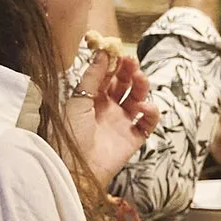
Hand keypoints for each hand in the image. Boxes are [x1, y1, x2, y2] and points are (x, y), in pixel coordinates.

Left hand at [70, 46, 156, 184]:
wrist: (76, 168)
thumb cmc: (70, 135)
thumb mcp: (77, 101)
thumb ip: (92, 77)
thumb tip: (101, 53)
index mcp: (91, 99)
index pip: (107, 76)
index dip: (113, 64)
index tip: (117, 52)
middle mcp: (108, 108)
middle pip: (124, 84)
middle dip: (129, 71)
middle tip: (131, 61)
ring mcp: (122, 122)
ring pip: (138, 98)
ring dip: (141, 86)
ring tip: (139, 79)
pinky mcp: (134, 137)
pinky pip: (148, 122)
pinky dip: (150, 112)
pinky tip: (142, 108)